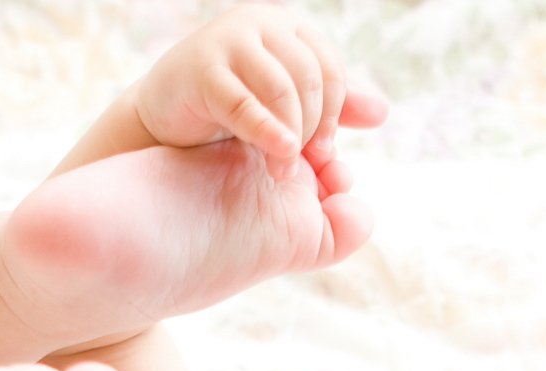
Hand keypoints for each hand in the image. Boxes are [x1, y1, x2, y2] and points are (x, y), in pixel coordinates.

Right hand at [133, 4, 388, 170]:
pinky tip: (278, 155)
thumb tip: (381, 113)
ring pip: (282, 88)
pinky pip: (244, 104)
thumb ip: (330, 106)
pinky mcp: (200, 69)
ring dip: (292, 135)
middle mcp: (259, 23)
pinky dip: (267, 132)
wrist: (164, 113)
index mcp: (286, 26)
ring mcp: (228, 41)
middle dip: (315, 126)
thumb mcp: (284, 104)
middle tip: (307, 167)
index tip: (325, 154)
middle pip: (310, 76)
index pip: (329, 68)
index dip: (336, 113)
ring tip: (284, 172)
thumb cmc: (228, 107)